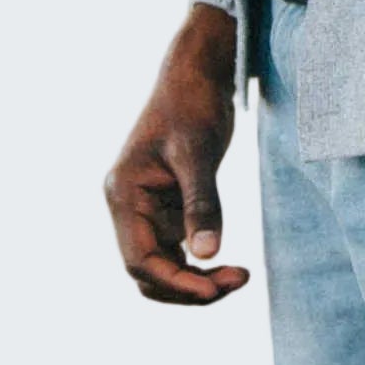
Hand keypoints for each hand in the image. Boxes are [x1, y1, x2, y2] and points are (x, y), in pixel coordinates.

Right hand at [104, 1, 250, 304]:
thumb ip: (202, 204)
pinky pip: (177, 251)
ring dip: (197, 280)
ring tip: (240, 275)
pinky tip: (230, 263)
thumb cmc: (192, 104)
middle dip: (189, 287)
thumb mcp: (199, 153)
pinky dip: (200, 264)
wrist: (196, 74)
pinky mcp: (166, 207)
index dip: (177, 283)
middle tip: (239, 280)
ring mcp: (146, 210)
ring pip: (163, 267)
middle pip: (148, 273)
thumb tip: (207, 253)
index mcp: (124, 194)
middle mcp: (129, 207)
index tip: (217, 291)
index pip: (141, 260)